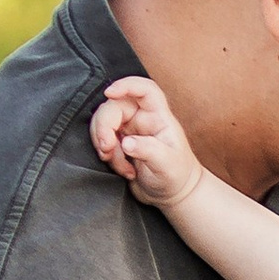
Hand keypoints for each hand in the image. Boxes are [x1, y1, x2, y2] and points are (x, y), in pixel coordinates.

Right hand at [90, 75, 202, 209]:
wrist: (171, 194)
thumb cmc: (177, 176)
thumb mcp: (168, 165)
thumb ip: (149, 151)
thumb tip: (126, 143)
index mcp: (158, 116)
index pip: (144, 89)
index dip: (126, 85)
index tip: (110, 93)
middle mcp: (142, 118)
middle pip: (114, 107)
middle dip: (104, 127)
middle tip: (107, 150)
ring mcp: (128, 129)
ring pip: (102, 123)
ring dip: (104, 145)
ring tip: (121, 166)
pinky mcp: (117, 142)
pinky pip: (101, 140)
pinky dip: (106, 156)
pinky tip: (122, 169)